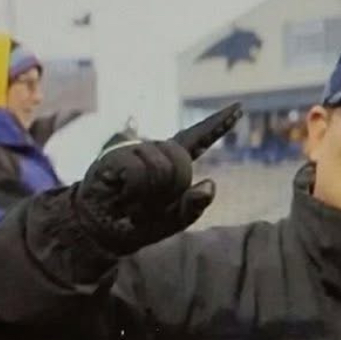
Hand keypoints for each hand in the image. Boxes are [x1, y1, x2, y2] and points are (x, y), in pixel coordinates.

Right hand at [74, 104, 241, 255]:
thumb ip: (194, 207)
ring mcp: (135, 149)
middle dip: (171, 188)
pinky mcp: (116, 154)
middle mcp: (154, 150)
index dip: (217, 124)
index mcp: (171, 162)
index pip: (198, 139)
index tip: (238, 109)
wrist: (102, 231)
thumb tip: (211, 184)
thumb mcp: (173, 221)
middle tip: (149, 203)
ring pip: (162, 168)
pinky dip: (134, 191)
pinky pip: (140, 172)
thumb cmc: (137, 224)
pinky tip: (122, 193)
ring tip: (133, 199)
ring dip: (150, 193)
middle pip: (182, 161)